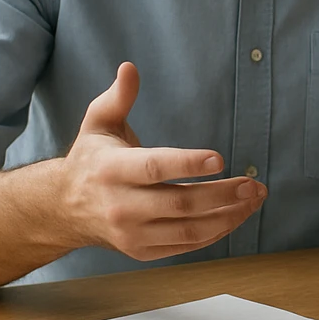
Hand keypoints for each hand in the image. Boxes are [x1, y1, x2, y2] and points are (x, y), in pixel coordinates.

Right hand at [59, 62, 265, 261]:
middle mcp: (120, 206)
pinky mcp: (142, 251)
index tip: (220, 159)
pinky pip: (186, 245)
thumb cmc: (91, 159)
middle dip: (222, 194)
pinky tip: (236, 214)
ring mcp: (131, 234)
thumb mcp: (98, 123)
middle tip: (253, 184)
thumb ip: (118, 97)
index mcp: (110, 170)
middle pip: (179, 203)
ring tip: (254, 199)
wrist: (64, 208)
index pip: (153, 168)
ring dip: (228, 216)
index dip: (187, 164)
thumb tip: (130, 68)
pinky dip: (216, 232)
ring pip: (189, 230)